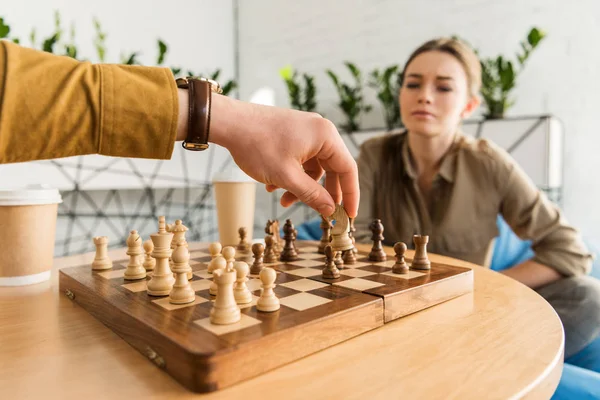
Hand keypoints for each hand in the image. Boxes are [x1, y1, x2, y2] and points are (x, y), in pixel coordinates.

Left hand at [207, 93, 358, 217]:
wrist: (229, 123)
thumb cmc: (257, 145)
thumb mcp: (286, 177)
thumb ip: (312, 195)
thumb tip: (331, 210)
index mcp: (325, 136)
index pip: (348, 169)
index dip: (351, 194)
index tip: (350, 215)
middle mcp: (320, 130)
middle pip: (332, 168)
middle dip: (322, 192)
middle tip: (320, 212)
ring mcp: (306, 130)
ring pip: (314, 167)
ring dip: (302, 186)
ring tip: (283, 199)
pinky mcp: (292, 133)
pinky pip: (301, 160)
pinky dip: (292, 175)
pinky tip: (274, 185)